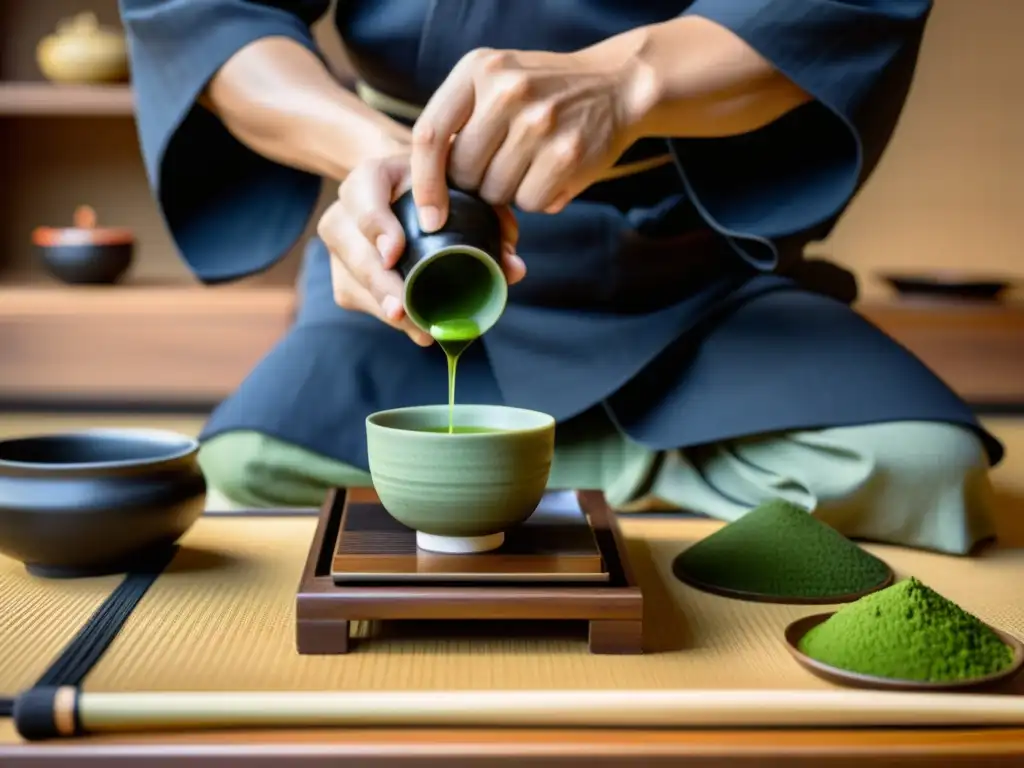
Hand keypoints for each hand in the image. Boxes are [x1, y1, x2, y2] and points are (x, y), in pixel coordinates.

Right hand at [317, 152, 522, 345]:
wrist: (401, 188)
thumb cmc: (437, 187)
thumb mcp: (461, 186)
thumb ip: (491, 217)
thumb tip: (512, 267)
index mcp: (372, 176)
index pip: (363, 196)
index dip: (376, 225)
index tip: (394, 252)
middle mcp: (345, 209)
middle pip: (352, 249)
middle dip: (378, 283)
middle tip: (402, 309)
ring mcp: (340, 243)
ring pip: (351, 280)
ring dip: (383, 306)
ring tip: (415, 328)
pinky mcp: (341, 273)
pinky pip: (356, 298)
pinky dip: (383, 313)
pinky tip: (411, 328)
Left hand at [409, 47, 641, 229]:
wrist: (616, 84)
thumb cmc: (543, 93)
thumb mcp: (496, 81)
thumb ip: (459, 119)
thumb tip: (428, 188)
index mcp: (479, 69)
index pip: (430, 135)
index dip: (424, 183)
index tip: (430, 216)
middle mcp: (508, 91)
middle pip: (464, 172)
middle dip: (476, 184)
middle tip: (501, 167)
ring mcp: (540, 122)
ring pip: (496, 192)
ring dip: (508, 192)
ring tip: (531, 164)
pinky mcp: (568, 152)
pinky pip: (529, 202)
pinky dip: (537, 198)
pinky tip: (551, 173)